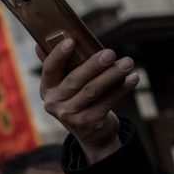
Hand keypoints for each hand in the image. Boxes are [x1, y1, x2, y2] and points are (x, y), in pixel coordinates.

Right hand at [38, 39, 139, 163]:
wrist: (91, 133)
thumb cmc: (79, 98)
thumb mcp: (65, 84)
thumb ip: (58, 65)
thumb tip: (40, 44)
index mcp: (47, 88)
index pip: (49, 69)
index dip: (59, 55)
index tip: (72, 41)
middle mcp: (54, 103)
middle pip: (75, 81)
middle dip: (94, 65)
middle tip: (110, 53)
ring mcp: (70, 116)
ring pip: (93, 91)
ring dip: (112, 75)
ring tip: (128, 63)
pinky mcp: (88, 123)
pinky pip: (107, 102)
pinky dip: (122, 89)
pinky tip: (133, 78)